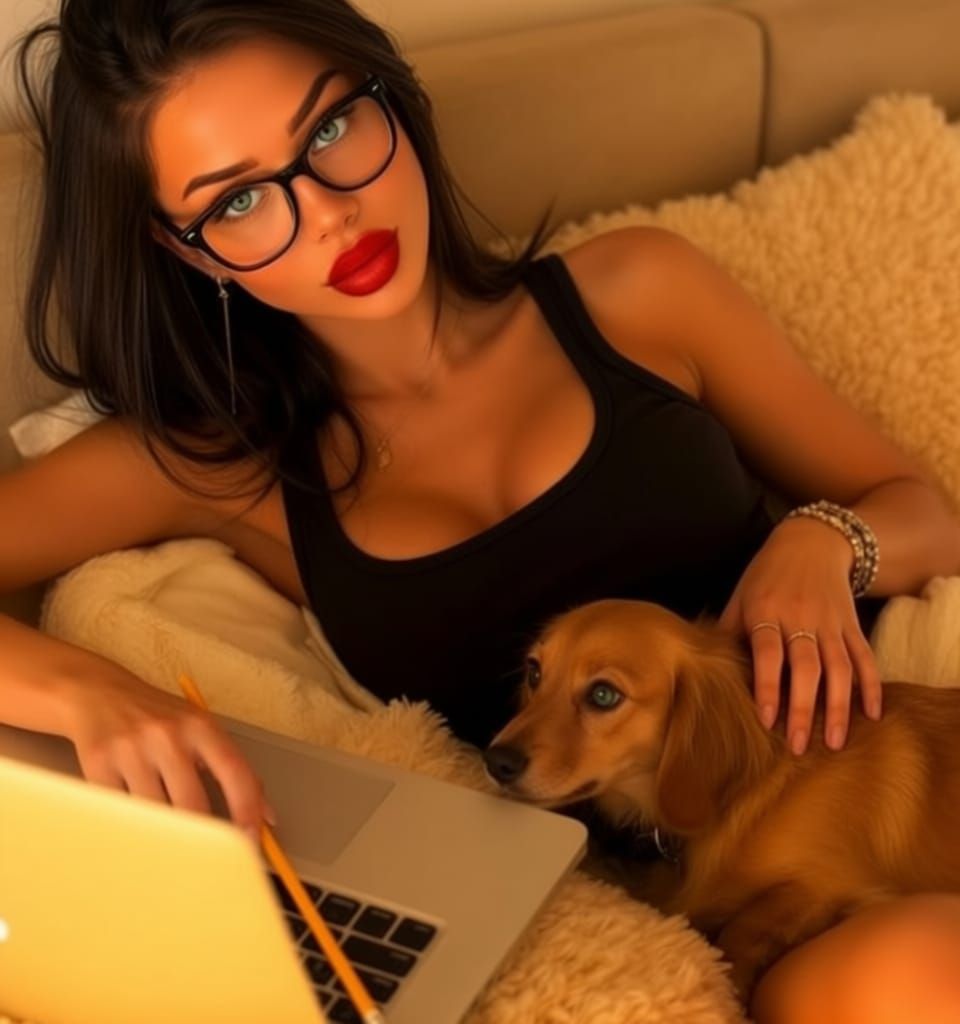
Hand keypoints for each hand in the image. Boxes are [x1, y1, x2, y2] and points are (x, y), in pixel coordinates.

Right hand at [59, 657, 275, 841]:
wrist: (98, 694)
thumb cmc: (158, 717)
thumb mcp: (200, 729)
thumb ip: (233, 768)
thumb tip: (265, 815)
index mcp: (200, 726)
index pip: (234, 772)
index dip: (247, 811)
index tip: (250, 841)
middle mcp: (168, 735)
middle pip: (192, 804)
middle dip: (202, 837)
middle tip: (206, 856)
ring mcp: (131, 750)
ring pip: (155, 814)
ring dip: (165, 833)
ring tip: (167, 833)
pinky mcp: (98, 765)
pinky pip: (122, 813)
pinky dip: (133, 825)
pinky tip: (136, 818)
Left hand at [716, 517, 882, 754]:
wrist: (812, 540)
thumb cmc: (766, 575)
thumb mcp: (740, 595)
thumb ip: (729, 632)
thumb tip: (706, 671)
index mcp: (766, 610)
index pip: (768, 652)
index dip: (767, 685)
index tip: (766, 719)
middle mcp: (800, 617)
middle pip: (805, 666)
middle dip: (802, 708)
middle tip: (797, 745)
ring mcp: (831, 621)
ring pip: (839, 667)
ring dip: (838, 706)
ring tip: (834, 741)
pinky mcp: (852, 624)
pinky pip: (865, 657)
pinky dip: (871, 686)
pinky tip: (871, 714)